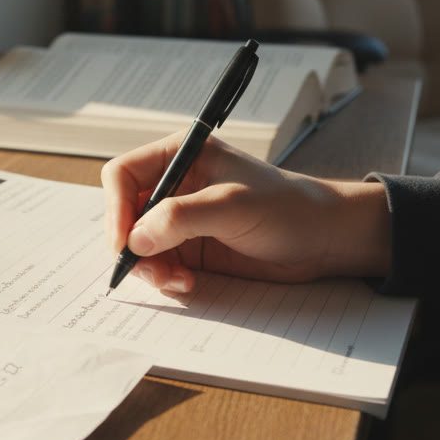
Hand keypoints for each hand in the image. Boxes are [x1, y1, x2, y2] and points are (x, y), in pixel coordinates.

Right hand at [101, 133, 391, 292]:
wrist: (323, 239)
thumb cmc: (286, 208)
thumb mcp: (232, 206)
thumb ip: (181, 218)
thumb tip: (135, 239)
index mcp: (181, 155)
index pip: (123, 175)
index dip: (116, 208)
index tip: (123, 243)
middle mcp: (175, 184)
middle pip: (124, 213)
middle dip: (132, 245)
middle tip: (150, 270)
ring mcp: (181, 218)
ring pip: (138, 244)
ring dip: (148, 267)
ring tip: (175, 281)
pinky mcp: (191, 247)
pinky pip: (158, 264)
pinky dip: (164, 277)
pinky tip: (187, 284)